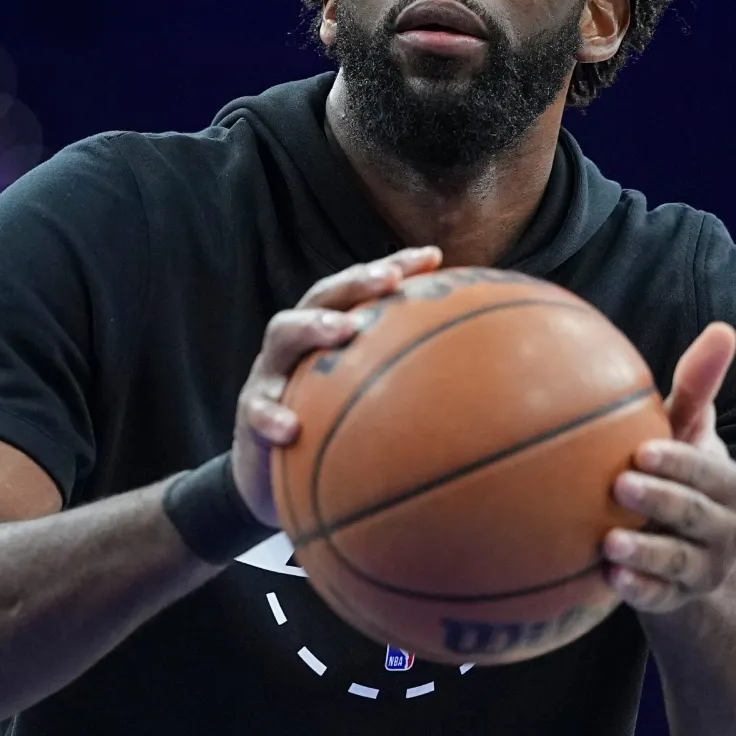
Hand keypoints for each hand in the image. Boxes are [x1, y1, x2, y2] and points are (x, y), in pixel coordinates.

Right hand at [231, 246, 442, 525]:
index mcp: (329, 332)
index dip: (393, 267)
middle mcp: (299, 343)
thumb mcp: (366, 404)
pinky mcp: (249, 414)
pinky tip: (291, 430)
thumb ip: (407, 387)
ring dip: (313, 327)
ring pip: (282, 334)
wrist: (267, 478)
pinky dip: (272, 416)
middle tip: (390, 281)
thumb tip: (485, 392)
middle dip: (356, 282)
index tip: (433, 257)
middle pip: (322, 295)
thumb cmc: (328, 429)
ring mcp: (269, 373)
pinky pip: (256, 412)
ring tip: (342, 332)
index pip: (361, 288)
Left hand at [603, 322, 735, 614]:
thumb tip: (724, 328)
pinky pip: (657, 600)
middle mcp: (726, 530)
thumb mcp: (689, 436)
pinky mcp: (675, 600)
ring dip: (645, 553)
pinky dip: (636, 591)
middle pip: (696, 515)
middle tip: (619, 485)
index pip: (709, 472)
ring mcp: (702, 569)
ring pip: (677, 562)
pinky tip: (605, 580)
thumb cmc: (680, 476)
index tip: (642, 450)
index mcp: (730, 486)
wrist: (689, 556)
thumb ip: (699, 388)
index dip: (680, 464)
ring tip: (608, 544)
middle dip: (662, 501)